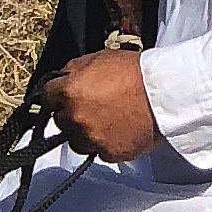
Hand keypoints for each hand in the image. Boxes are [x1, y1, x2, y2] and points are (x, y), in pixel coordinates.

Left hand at [42, 48, 159, 163]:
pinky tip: (120, 130)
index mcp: (70, 91)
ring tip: (106, 121)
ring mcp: (92, 138)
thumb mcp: (99, 58)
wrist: (166, 94)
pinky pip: (99, 152)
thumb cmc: (136, 72)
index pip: (45, 97)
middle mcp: (76, 118)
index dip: (56, 95)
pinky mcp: (109, 154)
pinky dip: (106, 144)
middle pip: (60, 121)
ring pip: (77, 141)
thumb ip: (74, 70)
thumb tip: (62, 78)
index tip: (63, 96)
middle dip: (71, 114)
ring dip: (85, 133)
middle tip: (92, 107)